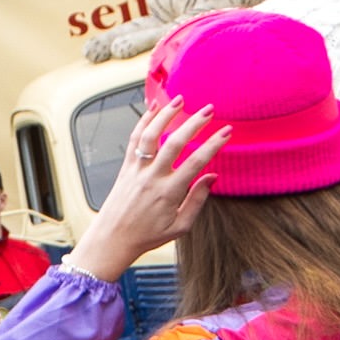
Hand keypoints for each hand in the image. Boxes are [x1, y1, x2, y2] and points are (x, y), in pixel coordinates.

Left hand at [73, 100, 222, 282]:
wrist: (113, 238)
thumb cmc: (147, 235)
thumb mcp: (180, 226)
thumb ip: (197, 200)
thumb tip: (212, 177)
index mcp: (169, 193)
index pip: (196, 163)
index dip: (213, 145)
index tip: (226, 132)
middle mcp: (152, 177)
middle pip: (175, 143)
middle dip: (194, 123)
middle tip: (209, 110)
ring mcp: (137, 170)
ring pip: (151, 135)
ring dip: (166, 115)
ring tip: (181, 100)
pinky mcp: (126, 166)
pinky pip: (134, 139)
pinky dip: (144, 120)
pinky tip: (154, 107)